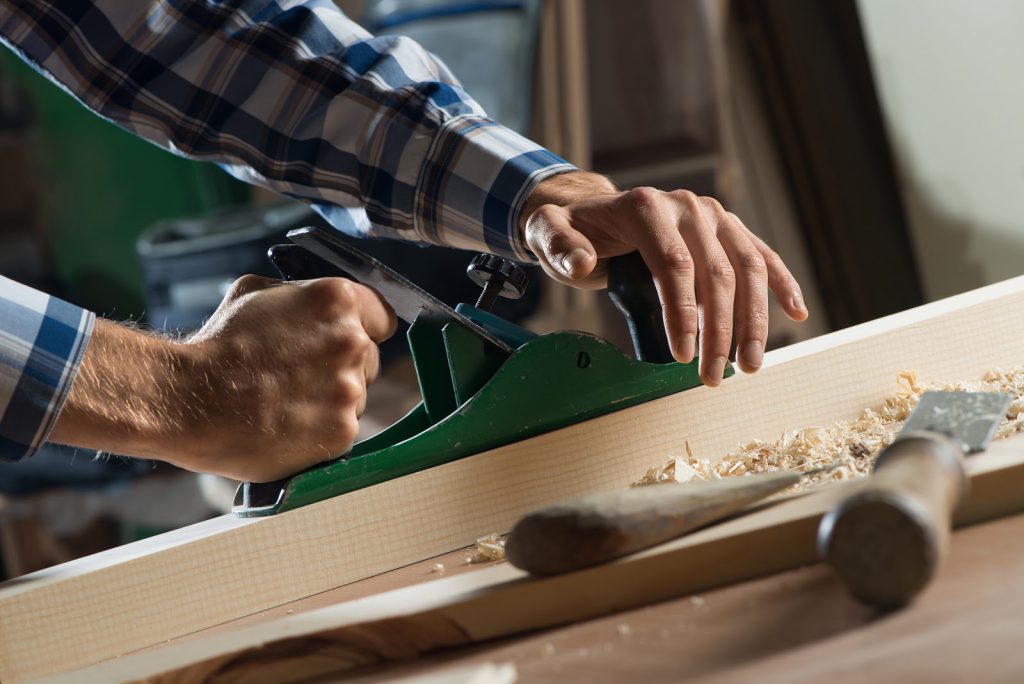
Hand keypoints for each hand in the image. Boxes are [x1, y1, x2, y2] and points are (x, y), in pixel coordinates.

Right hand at [52, 276, 395, 481]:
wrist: (188, 400)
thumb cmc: (217, 345)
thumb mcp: (255, 292)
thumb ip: (300, 294)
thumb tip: (313, 298)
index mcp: (338, 300)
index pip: (381, 316)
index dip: (363, 329)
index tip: (342, 342)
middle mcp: (352, 341)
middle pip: (369, 358)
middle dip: (342, 366)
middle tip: (299, 376)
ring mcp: (350, 389)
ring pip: (356, 396)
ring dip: (331, 400)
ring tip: (286, 402)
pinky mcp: (342, 431)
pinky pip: (343, 429)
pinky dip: (320, 430)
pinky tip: (287, 424)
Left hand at [521, 172, 807, 385]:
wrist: (590, 213)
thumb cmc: (570, 232)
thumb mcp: (549, 235)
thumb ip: (559, 247)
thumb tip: (583, 264)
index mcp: (648, 208)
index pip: (675, 264)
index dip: (683, 313)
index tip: (683, 356)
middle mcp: (688, 207)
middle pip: (717, 273)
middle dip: (720, 331)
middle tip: (714, 377)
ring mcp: (713, 216)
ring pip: (748, 268)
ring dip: (754, 320)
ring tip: (750, 365)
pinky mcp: (726, 230)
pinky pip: (761, 257)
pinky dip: (781, 284)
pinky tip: (796, 313)